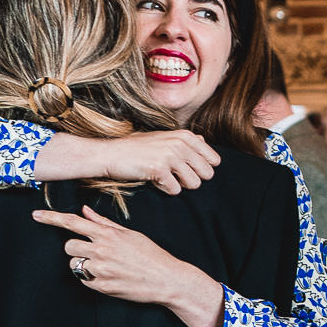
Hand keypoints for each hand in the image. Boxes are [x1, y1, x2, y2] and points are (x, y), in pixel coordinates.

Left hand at [32, 206, 224, 326]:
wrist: (167, 280)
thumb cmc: (151, 255)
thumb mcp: (130, 234)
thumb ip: (105, 223)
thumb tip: (85, 211)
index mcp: (108, 234)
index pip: (73, 223)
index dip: (52, 218)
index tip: (36, 215)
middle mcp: (102, 250)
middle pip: (69, 246)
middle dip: (76, 248)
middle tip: (92, 252)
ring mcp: (101, 270)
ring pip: (75, 264)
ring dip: (84, 264)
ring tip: (105, 266)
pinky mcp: (103, 287)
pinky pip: (84, 281)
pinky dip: (92, 279)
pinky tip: (110, 277)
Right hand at [34, 129, 218, 193]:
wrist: (111, 154)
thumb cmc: (138, 148)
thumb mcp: (163, 137)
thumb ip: (185, 140)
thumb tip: (204, 141)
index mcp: (186, 136)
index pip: (215, 160)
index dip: (202, 169)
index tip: (186, 168)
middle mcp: (181, 143)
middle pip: (207, 174)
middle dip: (192, 179)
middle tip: (175, 175)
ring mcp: (171, 155)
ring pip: (194, 184)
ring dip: (179, 185)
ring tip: (164, 176)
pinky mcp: (160, 169)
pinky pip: (175, 190)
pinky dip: (165, 189)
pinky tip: (153, 180)